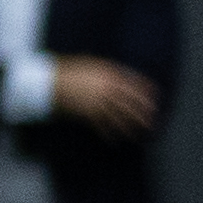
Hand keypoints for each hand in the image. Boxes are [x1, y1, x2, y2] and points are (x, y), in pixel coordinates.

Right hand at [46, 56, 161, 135]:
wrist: (46, 82)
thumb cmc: (65, 70)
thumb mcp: (88, 64)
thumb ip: (104, 70)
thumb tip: (117, 75)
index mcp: (107, 73)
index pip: (132, 81)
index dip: (145, 88)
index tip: (156, 94)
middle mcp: (105, 87)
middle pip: (130, 101)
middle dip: (143, 110)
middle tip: (153, 118)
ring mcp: (97, 101)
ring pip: (119, 115)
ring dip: (130, 124)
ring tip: (140, 132)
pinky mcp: (86, 113)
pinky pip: (101, 124)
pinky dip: (109, 132)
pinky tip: (115, 138)